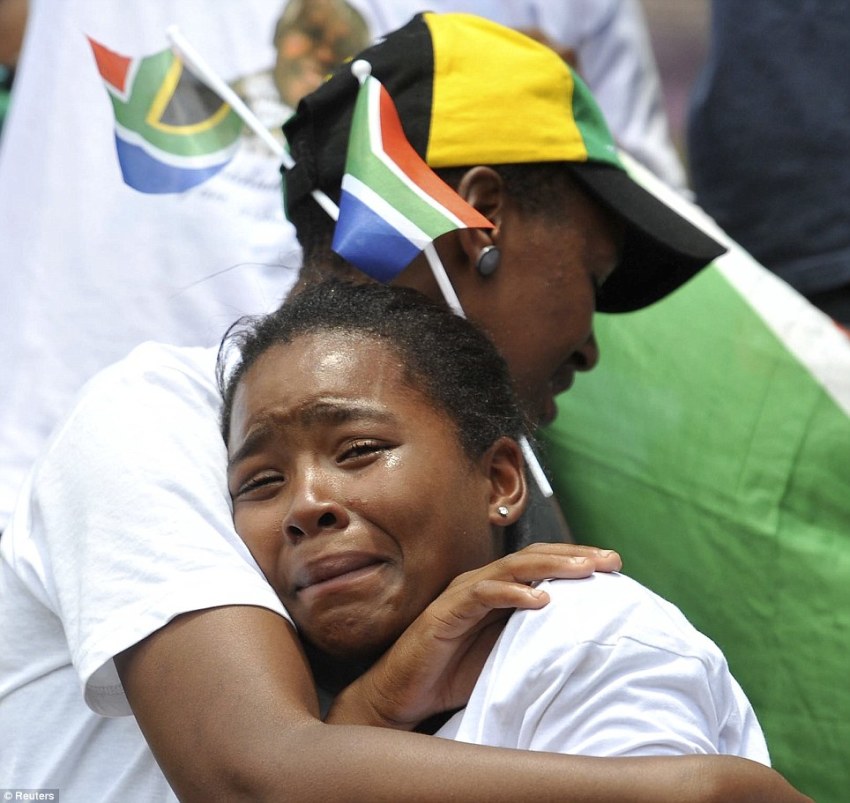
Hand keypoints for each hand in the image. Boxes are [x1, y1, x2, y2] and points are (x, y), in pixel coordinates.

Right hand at [326, 543, 620, 728]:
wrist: (402, 693)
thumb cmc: (454, 673)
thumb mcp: (506, 653)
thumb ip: (535, 637)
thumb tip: (585, 635)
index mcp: (496, 589)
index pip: (542, 564)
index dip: (576, 559)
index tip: (614, 564)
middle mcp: (481, 583)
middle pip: (532, 558)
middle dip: (573, 556)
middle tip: (610, 560)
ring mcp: (462, 594)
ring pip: (511, 569)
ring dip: (550, 567)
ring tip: (584, 571)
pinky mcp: (446, 611)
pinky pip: (482, 595)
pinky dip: (512, 594)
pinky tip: (539, 600)